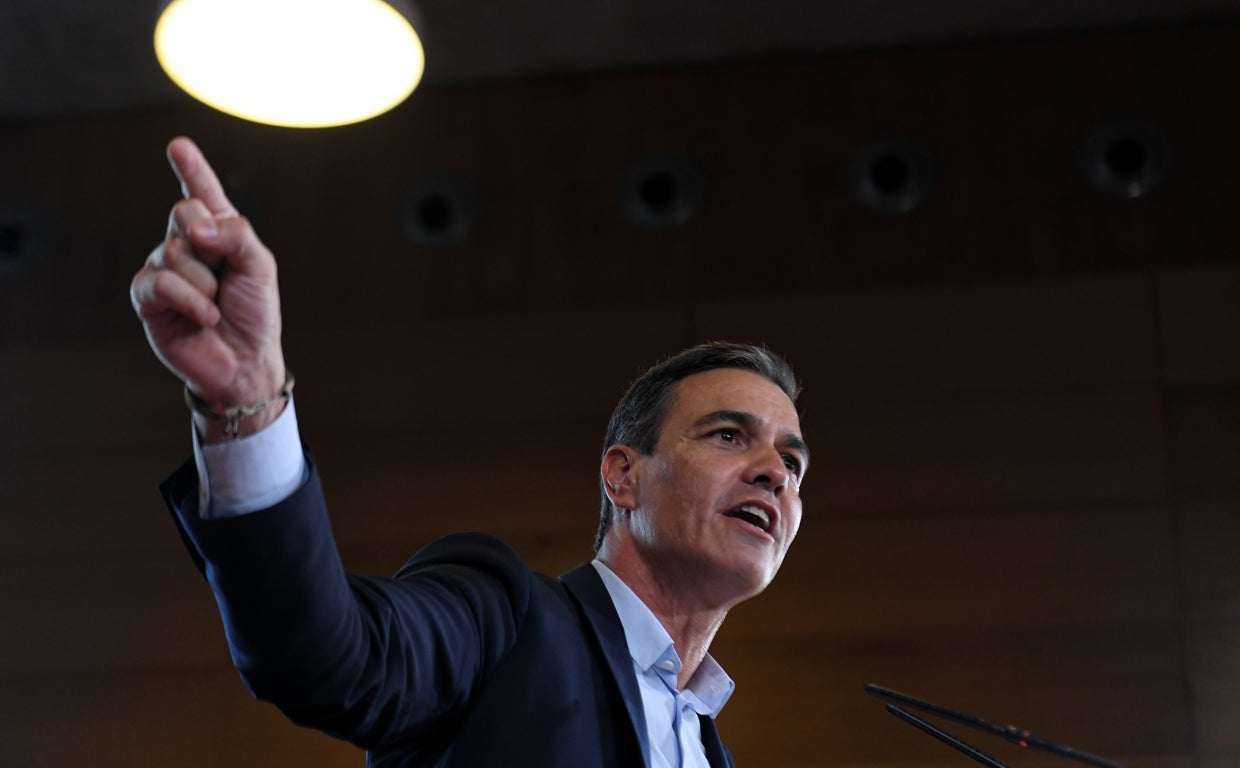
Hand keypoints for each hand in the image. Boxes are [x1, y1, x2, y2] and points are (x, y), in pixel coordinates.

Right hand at [131, 137, 286, 437]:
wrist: (246, 362)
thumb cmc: (255, 313)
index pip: (202, 193)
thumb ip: (237, 235)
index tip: (178, 145)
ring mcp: (164, 269)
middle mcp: (186, 244)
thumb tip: (196, 227)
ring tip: (216, 305)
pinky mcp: (148, 298)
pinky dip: (191, 300)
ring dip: (206, 283)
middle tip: (223, 272)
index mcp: (217, 233)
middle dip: (209, 238)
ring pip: (176, 250)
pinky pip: (162, 282)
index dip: (191, 168)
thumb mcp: (260, 267)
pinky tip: (206, 316)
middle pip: (184, 210)